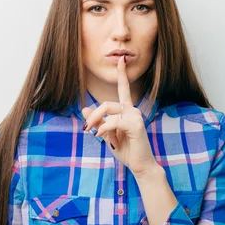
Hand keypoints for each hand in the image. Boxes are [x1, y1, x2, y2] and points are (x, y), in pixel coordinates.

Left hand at [82, 55, 159, 177]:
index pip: (124, 88)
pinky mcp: (136, 125)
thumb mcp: (107, 134)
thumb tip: (84, 108)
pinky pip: (113, 121)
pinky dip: (104, 128)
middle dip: (93, 115)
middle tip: (86, 129)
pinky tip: (100, 136)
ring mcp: (135, 116)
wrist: (140, 165)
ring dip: (97, 123)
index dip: (122, 74)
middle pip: (106, 103)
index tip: (121, 59)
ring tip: (95, 134)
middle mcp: (132, 110)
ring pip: (108, 110)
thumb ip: (98, 121)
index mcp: (127, 110)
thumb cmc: (125, 150)